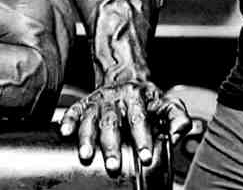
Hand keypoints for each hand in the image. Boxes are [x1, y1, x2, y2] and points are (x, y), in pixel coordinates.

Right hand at [58, 80, 190, 173]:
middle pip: (113, 122)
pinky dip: (68, 121)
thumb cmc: (147, 99)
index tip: (146, 157)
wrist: (126, 76)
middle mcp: (117, 98)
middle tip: (113, 165)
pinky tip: (64, 133)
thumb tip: (177, 134)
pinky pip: (74, 110)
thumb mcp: (167, 104)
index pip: (140, 120)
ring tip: (86, 155)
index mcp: (138, 98)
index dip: (143, 139)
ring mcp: (99, 100)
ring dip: (87, 138)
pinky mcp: (85, 102)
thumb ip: (177, 118)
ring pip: (91, 118)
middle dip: (112, 145)